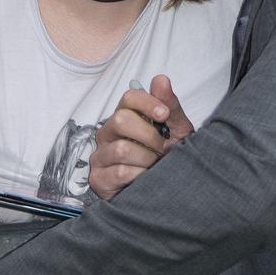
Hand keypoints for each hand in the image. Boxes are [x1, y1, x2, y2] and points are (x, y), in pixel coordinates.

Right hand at [89, 75, 193, 199]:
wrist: (167, 195)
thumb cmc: (168, 160)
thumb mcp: (177, 132)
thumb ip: (170, 106)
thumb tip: (161, 79)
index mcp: (125, 117)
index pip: (128, 98)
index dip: (146, 102)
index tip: (164, 115)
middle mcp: (107, 133)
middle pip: (120, 120)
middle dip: (149, 136)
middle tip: (163, 149)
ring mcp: (100, 156)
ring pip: (122, 149)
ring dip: (147, 159)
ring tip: (155, 166)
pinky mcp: (98, 178)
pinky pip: (119, 171)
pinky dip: (140, 175)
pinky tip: (145, 179)